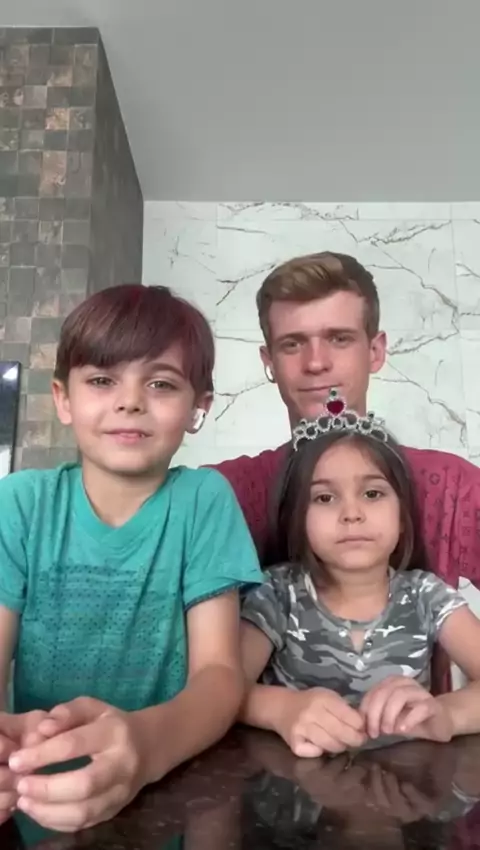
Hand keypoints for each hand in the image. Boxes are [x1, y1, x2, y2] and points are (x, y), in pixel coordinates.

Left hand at [9, 697, 144, 831]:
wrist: (149, 747)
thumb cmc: (113, 724)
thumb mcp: (93, 708)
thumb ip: (67, 713)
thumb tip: (43, 729)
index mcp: (114, 733)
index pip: (75, 744)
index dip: (42, 754)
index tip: (17, 760)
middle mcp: (122, 764)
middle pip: (83, 784)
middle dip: (46, 788)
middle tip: (21, 785)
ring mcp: (121, 792)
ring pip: (84, 811)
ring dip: (48, 811)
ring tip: (24, 802)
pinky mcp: (115, 811)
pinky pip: (83, 824)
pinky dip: (56, 821)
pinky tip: (39, 811)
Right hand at [275, 687, 365, 757]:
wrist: (281, 707)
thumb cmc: (310, 702)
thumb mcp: (328, 697)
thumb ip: (345, 709)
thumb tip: (364, 725)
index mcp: (323, 699)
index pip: (349, 716)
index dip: (360, 726)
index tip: (364, 729)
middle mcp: (311, 713)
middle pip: (342, 733)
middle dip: (355, 739)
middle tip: (358, 741)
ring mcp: (302, 729)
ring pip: (331, 745)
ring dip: (340, 746)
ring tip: (341, 742)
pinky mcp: (294, 744)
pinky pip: (315, 753)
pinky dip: (321, 752)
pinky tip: (321, 745)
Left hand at [360, 676, 452, 741]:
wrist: (441, 723)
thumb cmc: (413, 720)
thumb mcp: (391, 719)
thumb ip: (378, 717)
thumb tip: (361, 725)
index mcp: (392, 684)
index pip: (374, 692)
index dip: (366, 709)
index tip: (364, 728)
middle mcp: (405, 683)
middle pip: (384, 692)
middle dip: (375, 713)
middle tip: (374, 732)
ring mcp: (420, 692)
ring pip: (400, 695)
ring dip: (389, 714)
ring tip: (387, 731)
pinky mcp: (434, 705)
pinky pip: (420, 707)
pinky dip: (409, 718)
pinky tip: (403, 730)